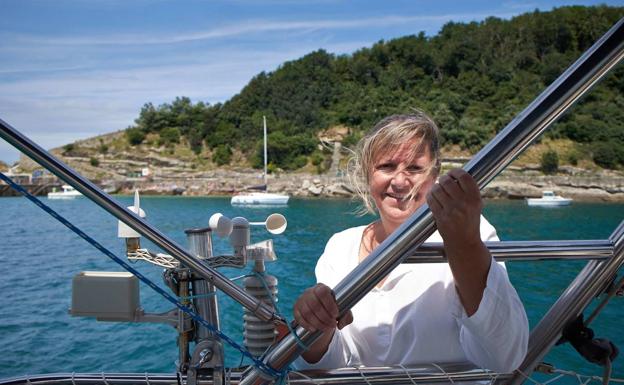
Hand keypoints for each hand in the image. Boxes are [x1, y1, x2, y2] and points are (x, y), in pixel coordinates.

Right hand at [293, 283, 352, 332]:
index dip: (329, 304)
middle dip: (325, 318)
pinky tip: (314, 329)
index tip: (336, 314)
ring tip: (326, 328)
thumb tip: (341, 325)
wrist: (319, 310)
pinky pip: (299, 318)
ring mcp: (301, 300)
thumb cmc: (332, 308)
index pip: (323, 292)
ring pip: (307, 312)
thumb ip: (347, 317)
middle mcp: (310, 292)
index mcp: (322, 288)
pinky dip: (307, 325)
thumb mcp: (343, 311)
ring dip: (317, 323)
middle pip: (314, 304)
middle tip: (332, 324)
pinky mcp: (296, 309)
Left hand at [426, 168, 489, 314]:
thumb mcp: (475, 205)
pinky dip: (430, 196)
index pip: (464, 177)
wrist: (464, 243)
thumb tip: (453, 174)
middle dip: (443, 179)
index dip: (456, 172)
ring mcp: (452, 211)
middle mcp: (464, 204)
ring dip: (435, 187)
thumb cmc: (469, 221)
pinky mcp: (441, 217)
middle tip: (442, 182)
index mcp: (475, 199)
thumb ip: (467, 190)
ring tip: (437, 189)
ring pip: (437, 189)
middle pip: (448, 181)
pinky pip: (431, 199)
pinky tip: (433, 196)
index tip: (452, 173)